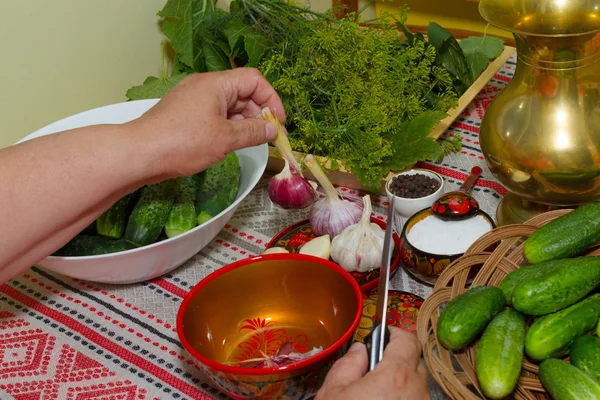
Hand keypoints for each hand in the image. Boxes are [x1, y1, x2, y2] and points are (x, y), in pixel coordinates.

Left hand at [130, 67, 284, 178]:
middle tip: (268, 137)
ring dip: (244, 122)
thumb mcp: (226, 138)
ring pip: (228, 106)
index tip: (278, 123)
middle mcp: (205, 86)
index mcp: (216, 84)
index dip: (272, 100)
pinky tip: (230, 144)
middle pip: (242, 92)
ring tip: (251, 143)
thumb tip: (272, 130)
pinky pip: (214, 115)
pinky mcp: (185, 115)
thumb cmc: (183, 142)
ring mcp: (193, 100)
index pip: (254, 80)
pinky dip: (227, 127)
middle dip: (259, 113)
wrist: (140, 154)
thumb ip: (253, 133)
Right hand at [316, 327, 430, 399]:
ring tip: (376, 394)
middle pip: (413, 363)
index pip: (408, 340)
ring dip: (399, 384)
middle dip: (395, 362)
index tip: (382, 336)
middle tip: (373, 371)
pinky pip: (415, 399)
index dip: (394, 333)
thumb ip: (348, 364)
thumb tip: (359, 350)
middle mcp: (416, 390)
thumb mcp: (334, 392)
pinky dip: (403, 398)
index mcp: (396, 376)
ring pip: (415, 385)